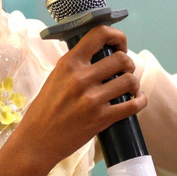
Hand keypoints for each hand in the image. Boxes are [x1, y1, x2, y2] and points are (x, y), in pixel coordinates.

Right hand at [7, 25, 146, 175]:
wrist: (36, 141)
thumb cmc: (44, 110)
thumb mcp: (55, 77)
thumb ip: (76, 65)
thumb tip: (100, 53)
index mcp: (69, 63)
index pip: (98, 34)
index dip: (116, 36)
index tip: (119, 44)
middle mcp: (81, 78)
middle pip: (121, 58)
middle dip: (128, 64)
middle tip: (124, 71)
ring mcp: (92, 99)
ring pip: (129, 80)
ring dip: (133, 83)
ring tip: (128, 88)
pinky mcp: (101, 119)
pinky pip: (133, 105)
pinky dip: (140, 101)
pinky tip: (136, 100)